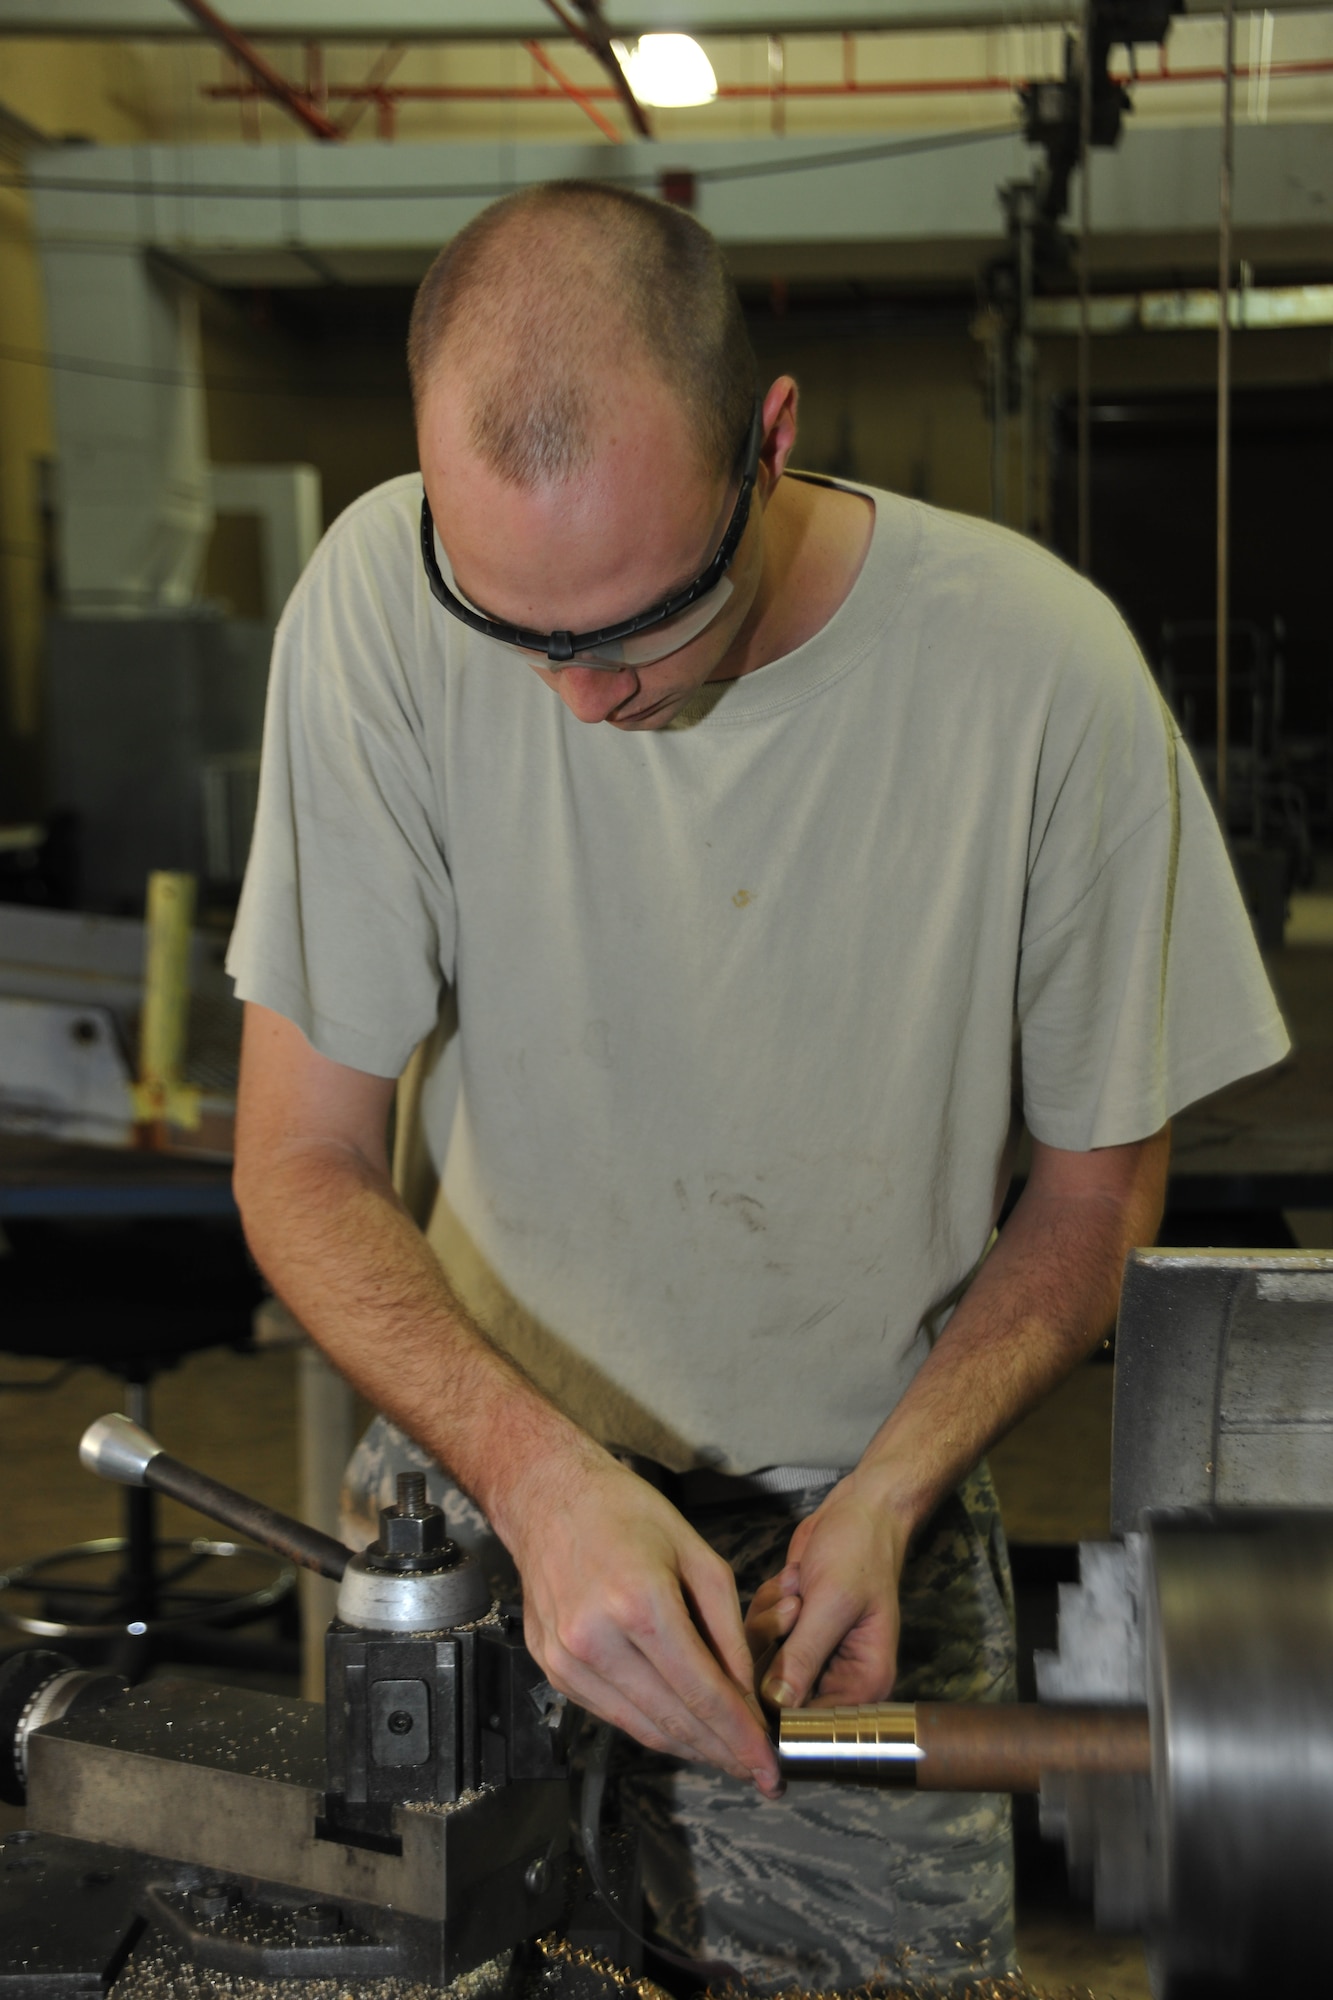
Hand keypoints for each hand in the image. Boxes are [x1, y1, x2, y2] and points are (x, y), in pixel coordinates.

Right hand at [503, 1441, 780, 1794]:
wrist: (548, 1495)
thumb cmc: (624, 1512)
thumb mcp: (698, 1555)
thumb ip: (728, 1627)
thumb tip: (747, 1690)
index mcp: (639, 1602)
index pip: (702, 1691)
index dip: (741, 1735)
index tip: (768, 1764)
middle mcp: (596, 1638)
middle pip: (672, 1719)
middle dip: (721, 1752)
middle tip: (756, 1770)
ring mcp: (567, 1658)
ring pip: (639, 1727)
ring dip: (687, 1748)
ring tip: (725, 1756)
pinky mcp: (552, 1668)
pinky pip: (610, 1712)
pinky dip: (648, 1726)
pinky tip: (679, 1728)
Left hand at [745, 1473, 909, 1710]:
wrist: (858, 1510)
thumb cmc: (858, 1554)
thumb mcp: (832, 1603)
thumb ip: (804, 1656)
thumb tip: (776, 1707)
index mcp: (862, 1684)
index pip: (814, 1724)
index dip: (780, 1709)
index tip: (758, 1679)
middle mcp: (836, 1678)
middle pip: (778, 1695)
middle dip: (774, 1646)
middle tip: (794, 1606)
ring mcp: (810, 1654)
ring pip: (761, 1661)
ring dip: (769, 1620)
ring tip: (796, 1588)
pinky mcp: (791, 1632)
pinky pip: (758, 1635)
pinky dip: (766, 1606)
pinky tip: (790, 1581)